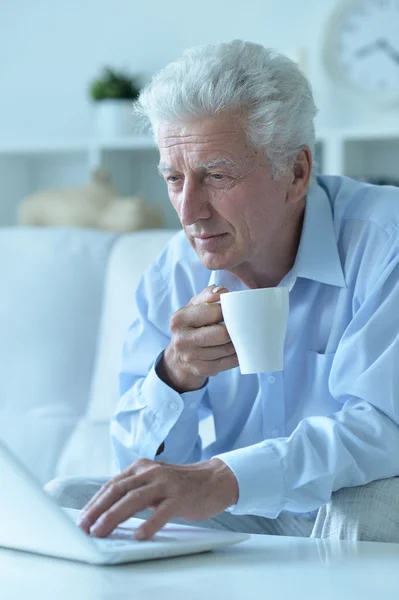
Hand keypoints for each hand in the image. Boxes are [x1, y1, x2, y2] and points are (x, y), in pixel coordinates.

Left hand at [78, 458, 238, 539]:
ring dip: (114, 516)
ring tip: (101, 531)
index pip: (112, 484)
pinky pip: (163, 511)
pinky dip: (149, 523)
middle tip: (84, 527)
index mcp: (142, 468)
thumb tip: (107, 511)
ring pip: (134, 499)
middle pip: (118, 490)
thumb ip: (135, 490)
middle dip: (98, 509)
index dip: (95, 502)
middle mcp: (151, 472)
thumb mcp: (155, 481)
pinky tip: (139, 535)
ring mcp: (166, 484)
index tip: (82, 518)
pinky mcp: (181, 497)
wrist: (215, 479)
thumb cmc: (181, 485)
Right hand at [157, 285, 238, 392]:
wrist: (179, 356)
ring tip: (240, 336)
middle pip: (222, 334)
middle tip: (242, 325)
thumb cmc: (191, 325)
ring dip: (238, 343)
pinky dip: (237, 355)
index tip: (233, 310)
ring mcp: (191, 357)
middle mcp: (182, 339)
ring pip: (227, 349)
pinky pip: (229, 362)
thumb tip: (223, 291)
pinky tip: (237, 349)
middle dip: (235, 329)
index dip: (228, 311)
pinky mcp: (202, 369)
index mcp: (179, 319)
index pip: (214, 312)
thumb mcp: (194, 306)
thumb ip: (208, 294)